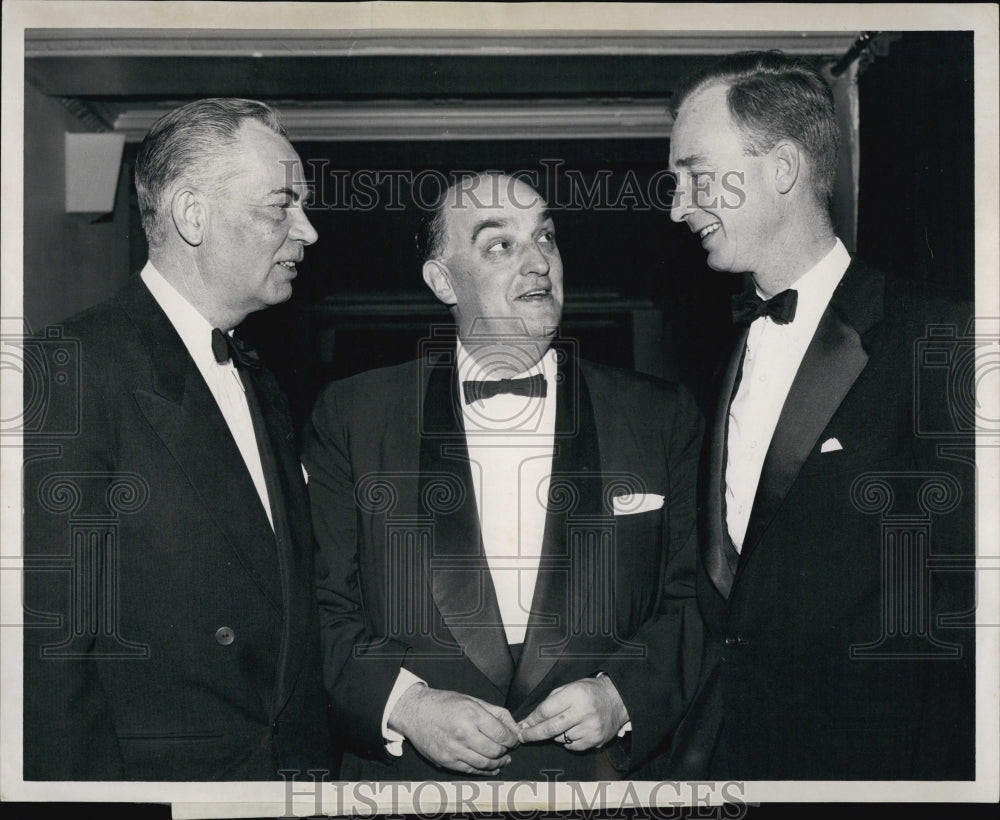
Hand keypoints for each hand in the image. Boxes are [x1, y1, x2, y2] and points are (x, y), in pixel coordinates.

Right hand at [388, 684, 520, 774]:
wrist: (415, 712)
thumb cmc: (444, 703)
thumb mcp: (472, 700)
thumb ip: (496, 713)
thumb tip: (514, 728)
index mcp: (471, 714)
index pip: (501, 734)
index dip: (512, 739)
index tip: (514, 739)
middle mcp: (463, 733)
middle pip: (495, 751)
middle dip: (506, 751)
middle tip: (509, 748)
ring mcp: (454, 750)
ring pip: (485, 764)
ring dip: (498, 763)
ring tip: (502, 759)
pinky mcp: (446, 761)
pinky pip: (470, 770)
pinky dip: (484, 771)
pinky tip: (490, 767)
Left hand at [517, 675, 628, 750]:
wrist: (617, 700)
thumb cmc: (590, 691)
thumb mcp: (570, 686)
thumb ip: (551, 701)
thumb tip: (531, 719)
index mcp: (575, 694)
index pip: (546, 710)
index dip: (531, 719)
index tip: (522, 725)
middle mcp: (583, 712)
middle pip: (550, 728)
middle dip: (533, 734)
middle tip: (522, 736)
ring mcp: (591, 728)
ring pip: (560, 738)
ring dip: (555, 734)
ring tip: (564, 723)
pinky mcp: (596, 740)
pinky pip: (572, 746)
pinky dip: (567, 741)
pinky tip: (573, 730)